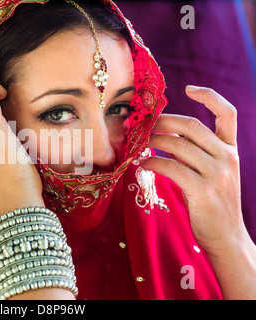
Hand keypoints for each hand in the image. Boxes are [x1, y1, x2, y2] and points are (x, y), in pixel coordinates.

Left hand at [139, 85, 245, 254]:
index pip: (227, 113)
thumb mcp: (210, 172)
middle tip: (143, 124)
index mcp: (231, 149)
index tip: (187, 88)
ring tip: (138, 145)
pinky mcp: (203, 190)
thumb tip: (163, 136)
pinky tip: (142, 165)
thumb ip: (194, 153)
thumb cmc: (212, 203)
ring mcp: (217, 173)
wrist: (227, 236)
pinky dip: (153, 163)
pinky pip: (171, 168)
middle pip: (191, 126)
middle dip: (163, 121)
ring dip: (153, 142)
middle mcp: (227, 157)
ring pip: (178, 145)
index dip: (209, 96)